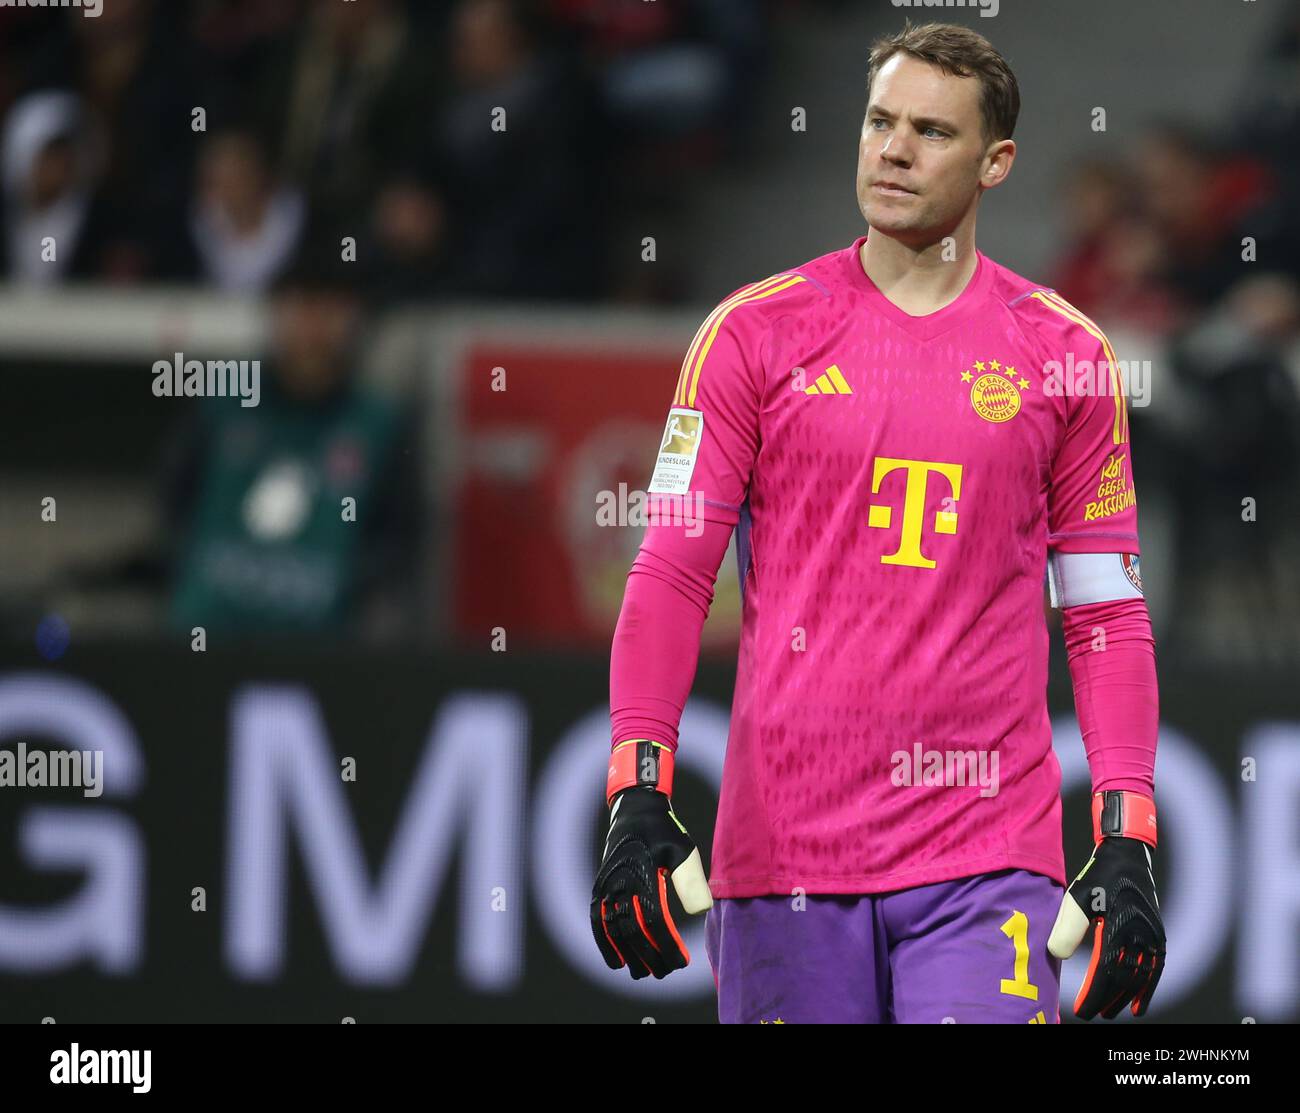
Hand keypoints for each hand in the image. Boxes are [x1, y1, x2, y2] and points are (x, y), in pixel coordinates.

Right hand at [590, 787, 711, 979]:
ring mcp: (606, 884)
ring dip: (628, 954)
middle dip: (649, 956)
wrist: (635, 809)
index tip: (682, 962)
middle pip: (632, 929)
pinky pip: (597, 920)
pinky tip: (616, 962)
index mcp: (642, 872)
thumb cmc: (663, 831)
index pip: (654, 919)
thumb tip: (701, 912)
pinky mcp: (600, 887)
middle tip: (667, 972)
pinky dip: (604, 943)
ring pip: (613, 929)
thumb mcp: (683, 849)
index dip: (667, 945)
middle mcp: (619, 880)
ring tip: (644, 973)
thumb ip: (691, 880)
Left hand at [1049, 835, 1165, 1018]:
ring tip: (1111, 1012)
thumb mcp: (1076, 897)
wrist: (1126, 856)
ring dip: (1126, 998)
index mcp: (1120, 928)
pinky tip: (1139, 1002)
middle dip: (1108, 1000)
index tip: (1082, 1010)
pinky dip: (1147, 987)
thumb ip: (1066, 927)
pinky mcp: (1156, 935)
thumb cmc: (1098, 877)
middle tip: (1092, 1013)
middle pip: (1125, 979)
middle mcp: (1141, 936)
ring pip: (1140, 977)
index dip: (1094, 994)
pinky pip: (1154, 968)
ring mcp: (1152, 937)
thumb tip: (1057, 955)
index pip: (1107, 973)